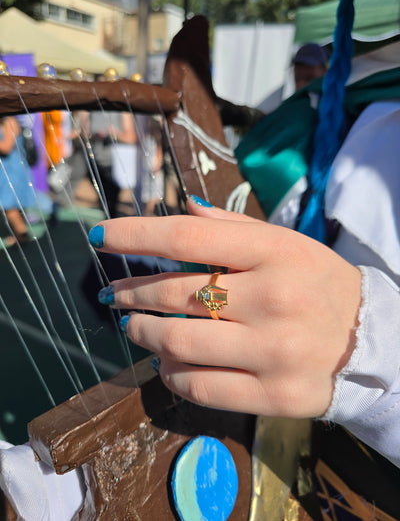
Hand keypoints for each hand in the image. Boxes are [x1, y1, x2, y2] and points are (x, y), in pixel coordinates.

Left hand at [88, 198, 360, 417]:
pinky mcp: (274, 396)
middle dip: (129, 292)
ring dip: (142, 333)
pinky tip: (164, 361)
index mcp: (276, 252)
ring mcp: (274, 352)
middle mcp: (274, 300)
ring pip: (178, 343)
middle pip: (175, 293)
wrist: (372, 341)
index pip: (188, 237)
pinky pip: (199, 386)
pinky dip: (169, 373)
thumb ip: (233, 226)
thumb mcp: (287, 243)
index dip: (136, 235)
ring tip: (131, 326)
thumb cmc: (318, 284)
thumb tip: (181, 211)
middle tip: (112, 293)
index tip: (101, 237)